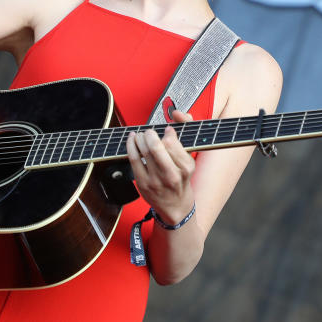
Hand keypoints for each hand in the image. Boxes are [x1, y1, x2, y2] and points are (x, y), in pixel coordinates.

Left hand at [126, 110, 195, 225]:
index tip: (166, 130)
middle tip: (150, 132)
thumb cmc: (182, 180)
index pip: (172, 142)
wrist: (175, 207)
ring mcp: (155, 181)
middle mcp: (171, 175)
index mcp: (186, 168)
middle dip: (150, 134)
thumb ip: (186, 134)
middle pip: (156, 146)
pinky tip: (132, 139)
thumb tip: (178, 113)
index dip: (167, 132)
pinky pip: (134, 159)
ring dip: (140, 137)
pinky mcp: (143, 184)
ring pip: (143, 151)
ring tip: (141, 135)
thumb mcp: (190, 160)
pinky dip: (131, 145)